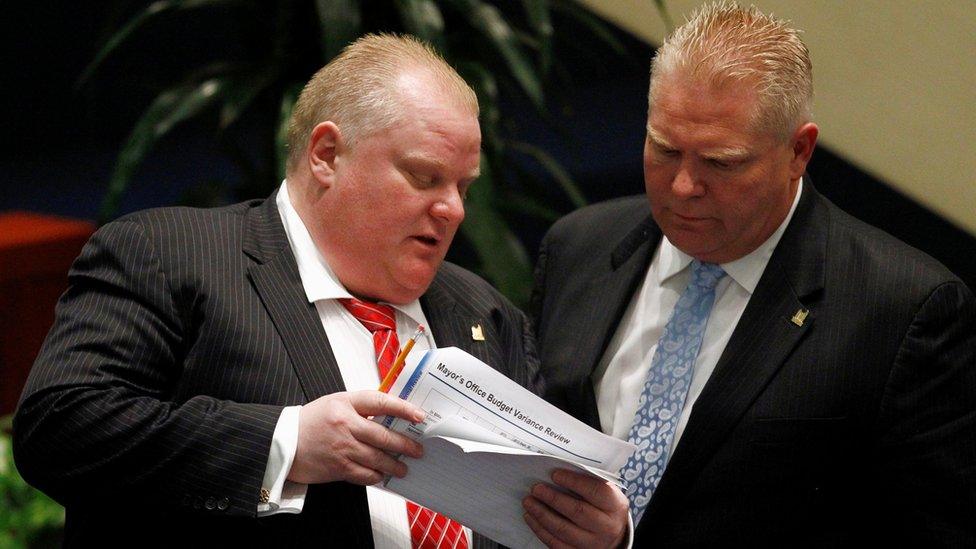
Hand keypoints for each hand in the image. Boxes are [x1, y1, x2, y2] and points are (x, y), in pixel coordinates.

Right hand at [288, 390, 425, 485]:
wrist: (283, 442)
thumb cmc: (310, 422)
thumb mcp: (336, 404)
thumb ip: (361, 407)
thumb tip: (390, 415)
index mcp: (346, 403)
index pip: (381, 402)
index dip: (404, 408)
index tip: (419, 416)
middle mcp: (345, 424)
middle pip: (383, 435)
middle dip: (405, 444)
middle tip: (417, 449)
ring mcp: (342, 447)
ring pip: (377, 458)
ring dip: (395, 464)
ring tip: (404, 467)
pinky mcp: (338, 467)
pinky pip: (364, 474)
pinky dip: (376, 476)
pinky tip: (382, 475)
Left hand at [522, 469, 629, 548]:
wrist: (612, 534)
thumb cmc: (604, 506)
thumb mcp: (606, 491)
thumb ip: (588, 481)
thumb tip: (558, 472)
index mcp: (615, 505)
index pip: (594, 491)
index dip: (573, 482)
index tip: (555, 474)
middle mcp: (606, 527)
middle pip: (577, 511)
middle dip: (553, 498)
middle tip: (536, 488)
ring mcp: (592, 543)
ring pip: (563, 529)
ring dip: (542, 514)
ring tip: (529, 501)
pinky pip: (556, 543)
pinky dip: (540, 530)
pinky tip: (531, 517)